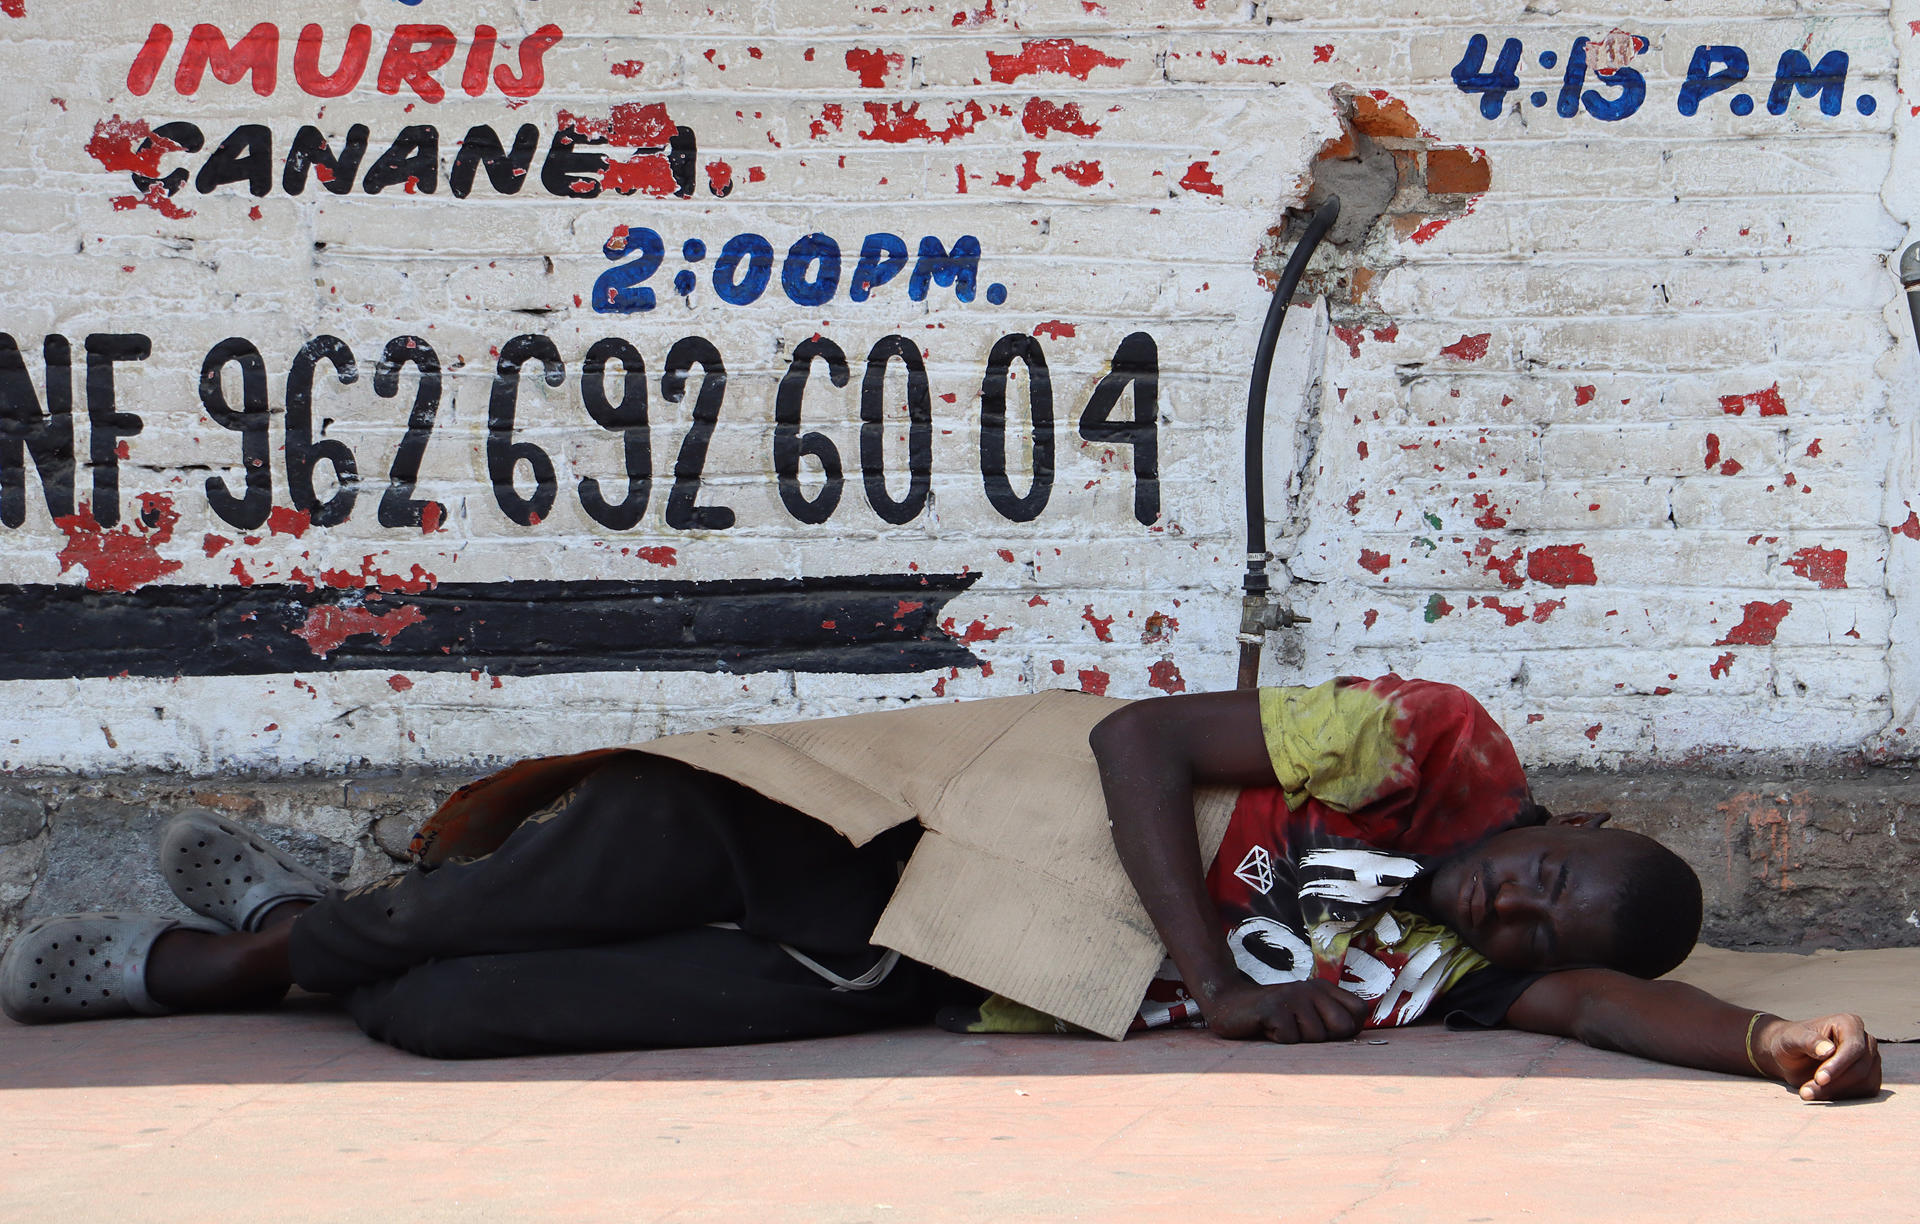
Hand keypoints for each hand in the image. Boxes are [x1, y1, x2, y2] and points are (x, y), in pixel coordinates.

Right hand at [1203, 979, 1370, 1043]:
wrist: (1229, 1002)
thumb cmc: (1273, 1015)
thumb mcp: (1306, 1013)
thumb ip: (1332, 1019)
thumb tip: (1356, 1032)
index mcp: (1324, 988)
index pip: (1359, 1011)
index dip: (1346, 1029)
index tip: (1322, 1029)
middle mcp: (1312, 988)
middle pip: (1342, 1027)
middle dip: (1323, 1038)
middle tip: (1299, 1030)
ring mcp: (1293, 996)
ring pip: (1316, 1037)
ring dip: (1296, 1040)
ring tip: (1280, 1027)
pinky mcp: (1274, 1008)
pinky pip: (1291, 1039)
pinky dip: (1278, 1040)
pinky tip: (1267, 1028)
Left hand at [1758, 1014, 1881, 1101]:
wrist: (1791, 1056)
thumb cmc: (1790, 1042)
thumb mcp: (1792, 1039)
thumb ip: (1808, 1041)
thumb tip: (1829, 1050)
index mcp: (1849, 1023)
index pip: (1853, 1048)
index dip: (1838, 1065)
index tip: (1819, 1079)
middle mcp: (1866, 1040)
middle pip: (1860, 1069)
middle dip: (1833, 1083)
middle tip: (1806, 1092)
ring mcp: (1871, 1060)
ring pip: (1864, 1083)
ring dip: (1835, 1093)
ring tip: (1807, 1093)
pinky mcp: (1870, 1078)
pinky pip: (1864, 1093)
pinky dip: (1841, 1098)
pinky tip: (1820, 1095)